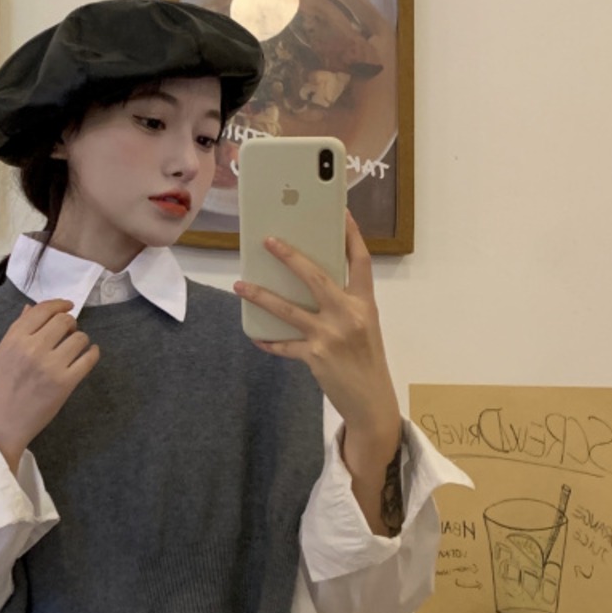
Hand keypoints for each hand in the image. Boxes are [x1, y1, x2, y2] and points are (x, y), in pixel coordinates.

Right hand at [0, 299, 100, 470]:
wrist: (0, 425)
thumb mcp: (0, 354)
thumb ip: (16, 330)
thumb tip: (31, 309)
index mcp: (14, 339)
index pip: (43, 310)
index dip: (59, 304)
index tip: (67, 306)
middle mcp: (33, 348)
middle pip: (64, 321)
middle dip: (69, 323)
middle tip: (68, 332)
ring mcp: (50, 366)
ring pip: (79, 338)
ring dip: (80, 339)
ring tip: (74, 348)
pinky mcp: (65, 384)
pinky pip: (88, 359)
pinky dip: (93, 353)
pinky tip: (90, 353)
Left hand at [234, 212, 402, 532]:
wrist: (371, 401)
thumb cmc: (365, 360)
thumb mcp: (364, 326)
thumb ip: (343, 304)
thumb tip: (308, 284)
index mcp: (366, 303)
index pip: (360, 260)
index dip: (351, 234)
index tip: (340, 211)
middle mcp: (349, 315)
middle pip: (316, 277)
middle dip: (290, 257)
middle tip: (268, 240)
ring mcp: (331, 335)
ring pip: (289, 309)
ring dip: (261, 295)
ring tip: (240, 284)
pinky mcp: (315, 356)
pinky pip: (283, 344)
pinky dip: (269, 340)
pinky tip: (256, 336)